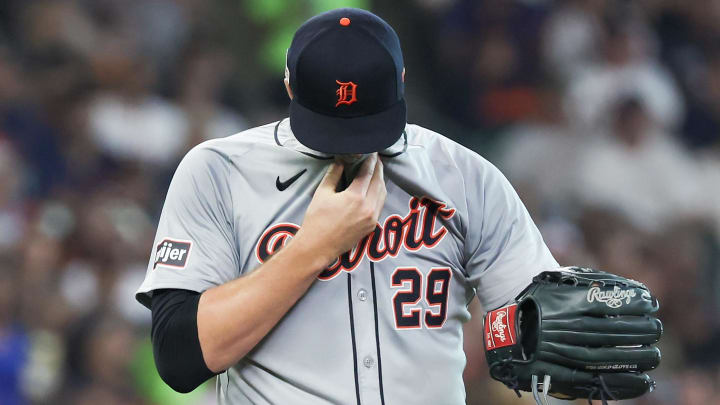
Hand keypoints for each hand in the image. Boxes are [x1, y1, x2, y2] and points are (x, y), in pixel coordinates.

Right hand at [292, 153, 385, 268]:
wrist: (318, 246)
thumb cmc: (317, 220)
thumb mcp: (322, 193)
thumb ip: (333, 174)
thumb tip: (340, 161)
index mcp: (356, 197)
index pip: (368, 172)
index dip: (370, 160)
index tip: (371, 151)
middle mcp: (368, 207)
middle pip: (379, 181)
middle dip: (378, 168)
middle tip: (376, 158)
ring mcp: (372, 218)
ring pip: (383, 193)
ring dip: (381, 180)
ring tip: (376, 171)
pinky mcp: (372, 226)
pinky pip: (380, 204)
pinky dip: (379, 193)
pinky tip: (374, 188)